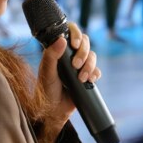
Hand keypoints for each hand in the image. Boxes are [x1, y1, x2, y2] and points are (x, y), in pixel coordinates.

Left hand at [36, 22, 100, 142]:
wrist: (54, 110)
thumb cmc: (46, 90)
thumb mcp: (46, 72)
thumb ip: (51, 55)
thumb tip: (61, 39)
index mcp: (59, 49)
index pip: (70, 32)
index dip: (76, 34)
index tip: (74, 45)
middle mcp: (70, 54)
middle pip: (85, 42)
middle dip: (83, 53)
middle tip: (76, 65)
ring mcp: (80, 65)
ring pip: (92, 55)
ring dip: (89, 65)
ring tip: (81, 78)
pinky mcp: (87, 76)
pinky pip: (97, 70)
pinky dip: (94, 74)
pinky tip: (88, 81)